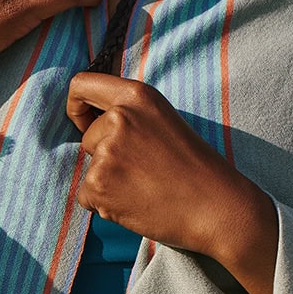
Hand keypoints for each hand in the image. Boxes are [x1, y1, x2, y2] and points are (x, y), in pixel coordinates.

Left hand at [66, 72, 277, 293]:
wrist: (216, 208)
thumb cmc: (196, 169)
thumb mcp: (163, 121)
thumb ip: (130, 115)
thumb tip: (90, 123)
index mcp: (136, 96)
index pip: (80, 85)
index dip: (76, 106)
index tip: (84, 123)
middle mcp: (118, 118)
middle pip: (87, 138)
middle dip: (105, 156)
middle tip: (143, 171)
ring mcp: (106, 152)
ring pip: (89, 170)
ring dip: (109, 183)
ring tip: (145, 188)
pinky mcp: (99, 185)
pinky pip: (86, 197)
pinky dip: (105, 205)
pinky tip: (136, 204)